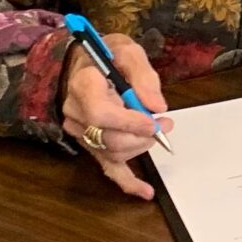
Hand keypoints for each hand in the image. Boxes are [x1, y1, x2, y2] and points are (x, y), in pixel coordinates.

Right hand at [62, 34, 172, 200]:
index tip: (152, 121)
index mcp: (84, 86)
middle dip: (142, 136)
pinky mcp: (90, 144)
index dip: (129, 123)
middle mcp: (77, 112)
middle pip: (108, 138)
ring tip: (158, 130)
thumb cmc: (106, 55)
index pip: (100, 114)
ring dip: (140, 147)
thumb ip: (144, 77)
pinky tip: (144, 190)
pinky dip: (127, 181)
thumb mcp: (129, 51)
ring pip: (112, 152)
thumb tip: (157, 107)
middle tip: (164, 124)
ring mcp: (80, 132)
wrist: (83, 62)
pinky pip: (106, 167)